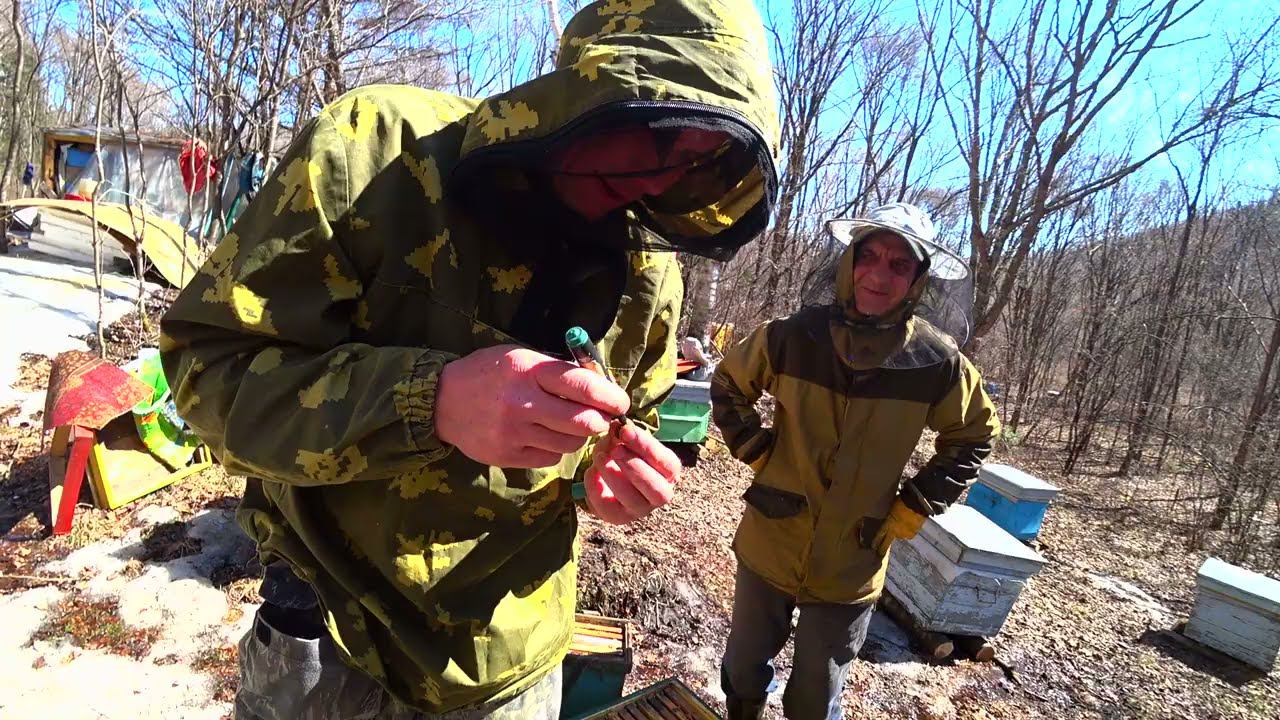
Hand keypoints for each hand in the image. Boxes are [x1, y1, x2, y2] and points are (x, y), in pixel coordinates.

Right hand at [435, 344, 629, 467]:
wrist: (442, 401)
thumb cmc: (489, 374)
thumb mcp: (520, 357)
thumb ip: (557, 370)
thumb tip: (599, 384)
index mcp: (528, 371)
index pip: (582, 386)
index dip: (609, 396)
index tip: (620, 402)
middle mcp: (522, 403)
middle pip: (583, 422)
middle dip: (600, 421)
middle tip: (601, 417)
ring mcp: (514, 433)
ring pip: (570, 443)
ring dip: (579, 435)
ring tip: (569, 424)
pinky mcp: (508, 455)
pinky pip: (551, 457)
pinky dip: (557, 448)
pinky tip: (545, 435)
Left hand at [585, 421, 680, 523]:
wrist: (606, 474)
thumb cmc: (622, 453)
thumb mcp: (621, 440)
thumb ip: (621, 434)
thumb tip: (617, 427)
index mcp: (669, 472)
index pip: (667, 463)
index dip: (646, 446)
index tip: (626, 431)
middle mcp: (660, 494)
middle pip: (657, 489)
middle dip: (635, 467)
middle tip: (615, 450)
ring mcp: (640, 508)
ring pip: (633, 500)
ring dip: (614, 477)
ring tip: (600, 458)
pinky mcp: (619, 516)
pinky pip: (608, 507)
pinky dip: (596, 487)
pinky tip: (592, 471)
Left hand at [876, 499, 927, 553]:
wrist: (917, 503)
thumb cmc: (901, 501)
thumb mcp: (891, 508)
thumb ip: (888, 516)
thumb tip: (887, 518)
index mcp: (888, 524)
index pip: (879, 535)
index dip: (875, 542)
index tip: (872, 547)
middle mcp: (896, 532)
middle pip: (887, 543)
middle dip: (882, 549)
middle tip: (879, 553)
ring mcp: (905, 534)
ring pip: (900, 535)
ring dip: (900, 531)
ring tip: (903, 523)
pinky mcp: (914, 533)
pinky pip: (909, 533)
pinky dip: (909, 529)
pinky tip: (910, 522)